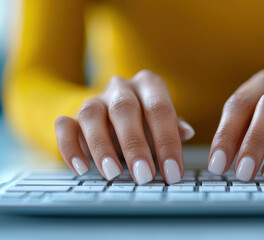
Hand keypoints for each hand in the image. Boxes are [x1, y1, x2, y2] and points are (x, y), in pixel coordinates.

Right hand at [55, 70, 193, 184]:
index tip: (172, 172)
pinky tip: (81, 168)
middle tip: (144, 175)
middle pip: (125, 109)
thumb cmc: (146, 122)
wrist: (114, 115)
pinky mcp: (72, 114)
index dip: (167, 141)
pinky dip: (70, 147)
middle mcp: (121, 87)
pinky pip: (64, 126)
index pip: (160, 109)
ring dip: (102, 146)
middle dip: (135, 145)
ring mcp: (94, 99)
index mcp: (149, 85)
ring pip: (92, 115)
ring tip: (113, 174)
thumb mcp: (163, 124)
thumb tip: (186, 132)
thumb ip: (173, 128)